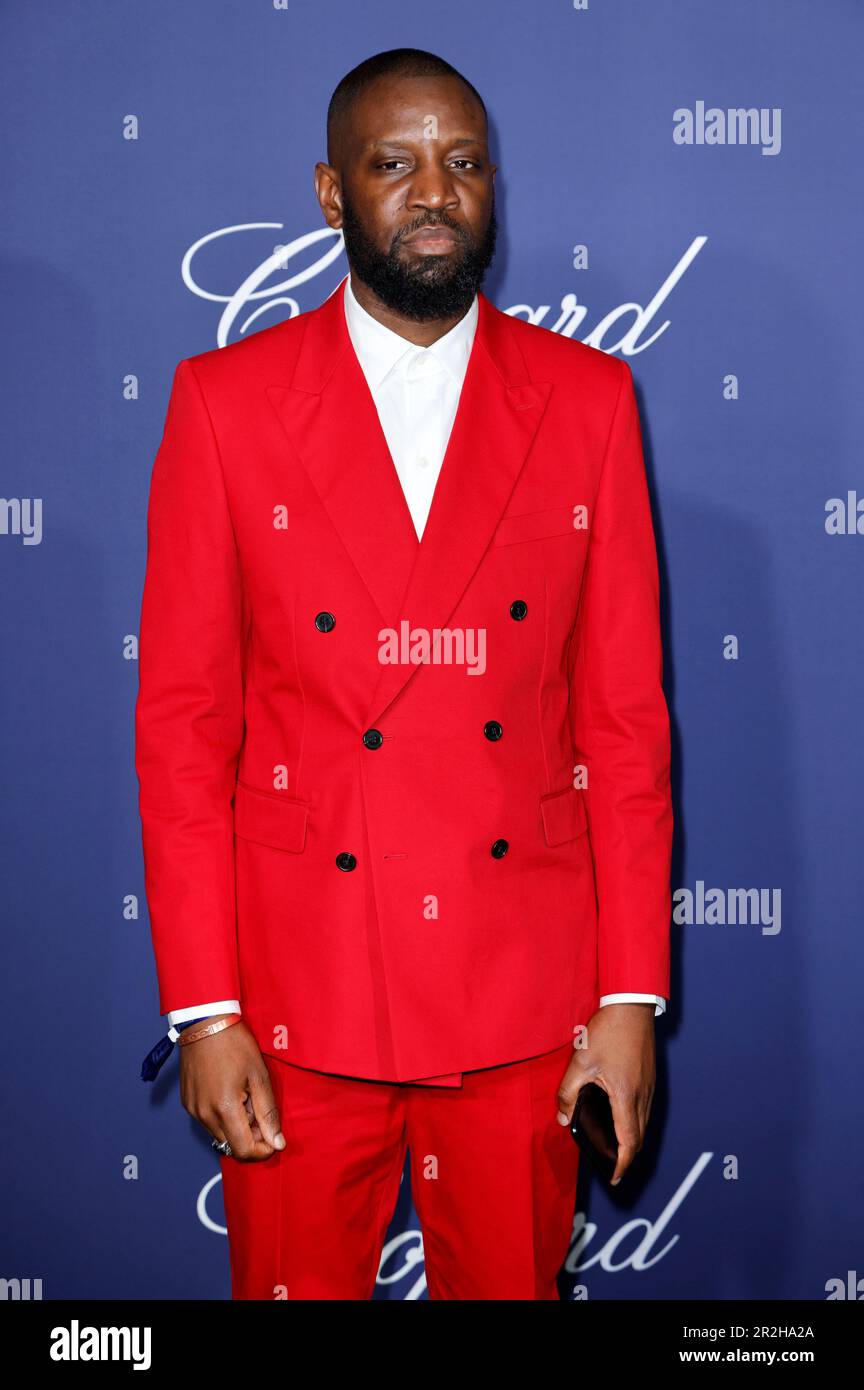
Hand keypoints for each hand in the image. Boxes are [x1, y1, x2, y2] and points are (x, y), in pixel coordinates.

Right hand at [179, 1016, 284, 1161]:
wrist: (205, 1022)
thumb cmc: (235, 1044)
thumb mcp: (259, 1076)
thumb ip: (268, 1113)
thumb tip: (277, 1142)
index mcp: (224, 1109)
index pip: (243, 1150)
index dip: (261, 1151)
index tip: (273, 1139)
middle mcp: (204, 1115)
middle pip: (230, 1144)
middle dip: (250, 1137)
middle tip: (261, 1112)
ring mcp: (192, 1109)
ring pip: (218, 1134)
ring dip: (236, 1127)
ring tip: (246, 1099)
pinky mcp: (187, 1102)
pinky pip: (207, 1121)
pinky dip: (222, 1117)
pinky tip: (231, 1095)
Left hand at [555, 1003, 655, 1184]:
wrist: (632, 1005)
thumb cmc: (608, 1032)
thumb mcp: (580, 1062)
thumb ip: (568, 1092)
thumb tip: (563, 1117)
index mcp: (626, 1096)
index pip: (628, 1142)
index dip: (622, 1164)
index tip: (614, 1177)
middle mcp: (643, 1095)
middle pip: (638, 1137)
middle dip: (626, 1157)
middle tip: (612, 1167)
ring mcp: (649, 1086)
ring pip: (643, 1123)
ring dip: (631, 1140)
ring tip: (615, 1148)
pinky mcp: (649, 1077)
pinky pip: (644, 1109)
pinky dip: (635, 1122)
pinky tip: (621, 1119)